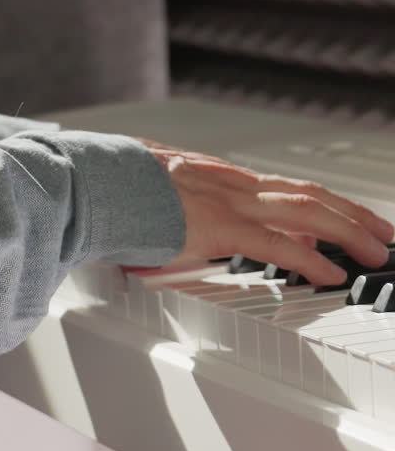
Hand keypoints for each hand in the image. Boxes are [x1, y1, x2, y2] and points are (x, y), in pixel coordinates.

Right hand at [128, 138, 393, 287]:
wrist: (87, 181)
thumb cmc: (108, 189)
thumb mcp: (153, 192)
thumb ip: (177, 207)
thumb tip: (180, 226)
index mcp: (216, 176)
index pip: (284, 187)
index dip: (322, 202)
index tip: (347, 217)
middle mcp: (229, 183)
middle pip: (307, 194)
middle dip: (351, 214)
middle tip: (383, 232)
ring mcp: (225, 201)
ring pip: (304, 211)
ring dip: (348, 231)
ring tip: (375, 250)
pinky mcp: (215, 226)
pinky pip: (275, 245)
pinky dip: (310, 260)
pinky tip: (332, 274)